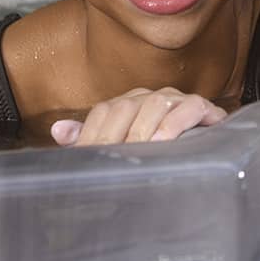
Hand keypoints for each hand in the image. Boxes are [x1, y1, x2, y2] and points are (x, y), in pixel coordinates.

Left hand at [50, 87, 226, 146]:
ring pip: (155, 104)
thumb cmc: (154, 152)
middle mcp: (148, 97)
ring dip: (144, 131)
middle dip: (115, 137)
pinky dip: (176, 123)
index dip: (92, 135)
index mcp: (126, 104)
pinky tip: (166, 142)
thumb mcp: (118, 148)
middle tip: (111, 163)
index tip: (87, 160)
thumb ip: (90, 139)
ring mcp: (175, 99)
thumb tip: (58, 131)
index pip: (103, 111)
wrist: (200, 156)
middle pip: (125, 108)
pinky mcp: (200, 106)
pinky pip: (189, 107)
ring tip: (139, 153)